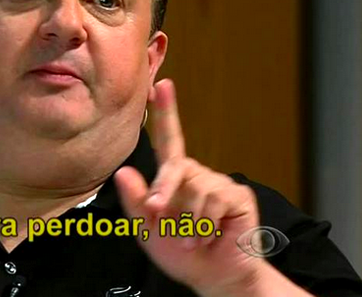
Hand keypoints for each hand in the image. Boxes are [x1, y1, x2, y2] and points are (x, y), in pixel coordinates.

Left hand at [114, 79, 266, 296]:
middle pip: (175, 166)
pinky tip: (209, 235)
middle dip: (164, 189)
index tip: (162, 84)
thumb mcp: (148, 230)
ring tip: (192, 238)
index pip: (168, 139)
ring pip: (193, 188)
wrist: (214, 277)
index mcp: (174, 178)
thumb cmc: (180, 251)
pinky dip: (204, 223)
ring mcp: (218, 183)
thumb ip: (136, 202)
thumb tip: (123, 171)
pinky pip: (214, 200)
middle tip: (158, 213)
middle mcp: (196, 175)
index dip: (165, 112)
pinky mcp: (237, 195)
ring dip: (186, 220)